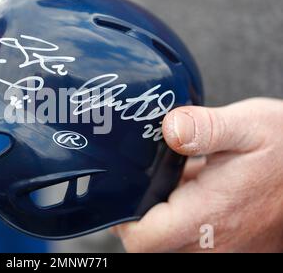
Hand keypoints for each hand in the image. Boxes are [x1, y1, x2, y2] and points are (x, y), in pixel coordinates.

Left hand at [113, 98, 282, 251]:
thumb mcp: (248, 126)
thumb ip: (205, 128)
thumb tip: (169, 127)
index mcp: (208, 215)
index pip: (143, 239)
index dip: (123, 220)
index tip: (125, 190)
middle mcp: (211, 242)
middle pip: (152, 241)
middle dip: (141, 210)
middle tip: (147, 174)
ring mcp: (222, 246)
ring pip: (171, 238)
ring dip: (163, 209)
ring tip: (177, 175)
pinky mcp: (230, 242)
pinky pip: (191, 234)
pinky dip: (183, 211)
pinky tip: (194, 181)